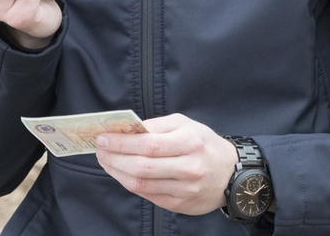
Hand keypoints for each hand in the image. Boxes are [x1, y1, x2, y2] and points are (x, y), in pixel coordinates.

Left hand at [95, 113, 236, 215]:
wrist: (231, 173)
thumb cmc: (203, 143)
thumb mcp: (184, 124)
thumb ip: (155, 126)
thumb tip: (126, 130)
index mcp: (190, 143)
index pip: (149, 145)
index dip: (122, 143)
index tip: (103, 137)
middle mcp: (189, 168)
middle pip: (142, 167)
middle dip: (114, 158)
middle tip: (99, 149)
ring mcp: (185, 190)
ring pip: (141, 184)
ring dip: (116, 172)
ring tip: (105, 160)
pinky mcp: (180, 204)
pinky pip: (147, 195)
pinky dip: (129, 183)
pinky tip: (120, 173)